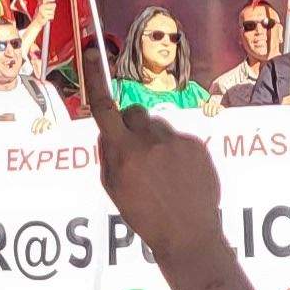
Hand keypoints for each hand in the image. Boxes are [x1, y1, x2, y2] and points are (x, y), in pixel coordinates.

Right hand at [83, 41, 221, 251]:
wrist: (188, 235)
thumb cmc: (145, 216)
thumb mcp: (114, 189)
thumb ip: (108, 155)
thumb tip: (108, 130)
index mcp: (125, 153)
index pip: (105, 109)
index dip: (96, 80)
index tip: (92, 53)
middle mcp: (150, 141)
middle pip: (134, 112)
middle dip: (131, 125)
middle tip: (137, 150)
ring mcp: (176, 142)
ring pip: (158, 126)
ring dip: (156, 140)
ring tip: (163, 171)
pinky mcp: (196, 146)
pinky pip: (179, 138)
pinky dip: (177, 152)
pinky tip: (180, 175)